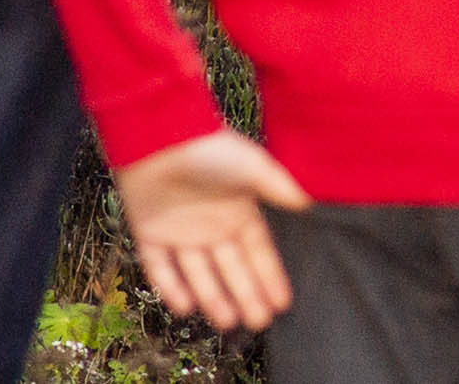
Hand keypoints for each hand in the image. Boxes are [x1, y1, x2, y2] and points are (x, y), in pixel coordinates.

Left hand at [115, 128, 310, 331]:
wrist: (158, 135)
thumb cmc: (208, 147)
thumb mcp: (251, 166)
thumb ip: (279, 188)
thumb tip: (309, 205)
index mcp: (237, 210)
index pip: (258, 252)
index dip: (269, 278)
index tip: (282, 304)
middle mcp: (210, 225)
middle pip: (231, 269)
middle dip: (246, 296)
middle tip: (258, 323)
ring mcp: (179, 231)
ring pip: (198, 273)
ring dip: (212, 298)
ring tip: (227, 323)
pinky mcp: (148, 232)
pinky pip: (160, 267)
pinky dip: (170, 287)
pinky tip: (184, 307)